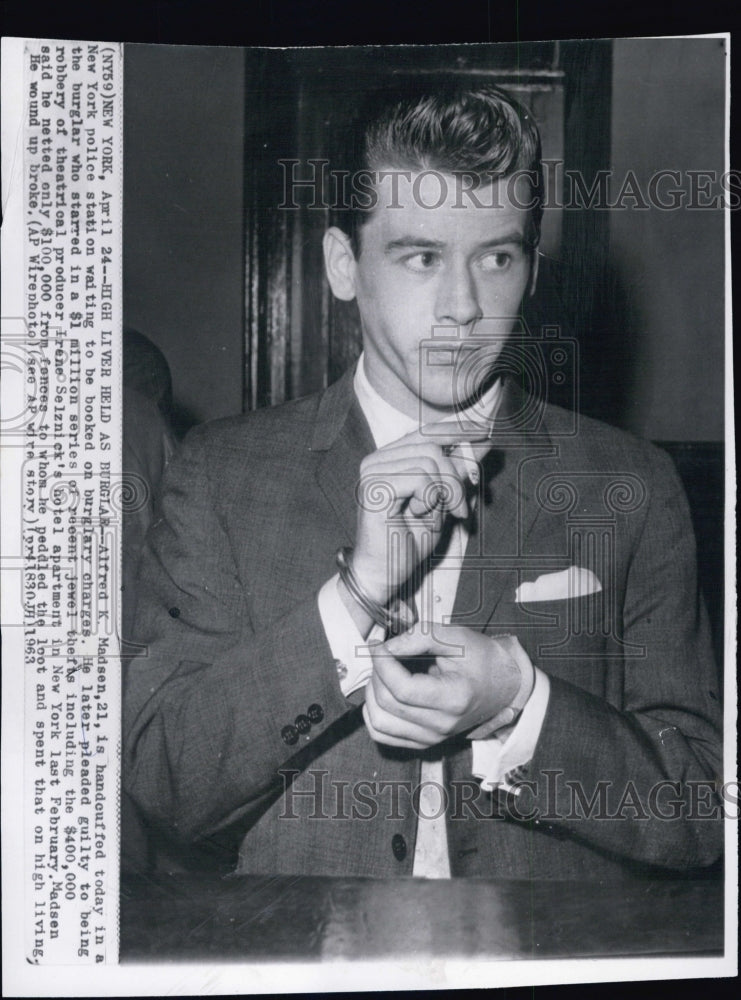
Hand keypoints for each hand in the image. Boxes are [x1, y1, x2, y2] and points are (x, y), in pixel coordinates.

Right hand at [351, 424, 488, 606]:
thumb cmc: (408, 542)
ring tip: (442, 516)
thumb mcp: (442, 503)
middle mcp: (376, 461)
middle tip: (461, 508)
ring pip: (429, 461)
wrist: (384, 575)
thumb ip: (456, 473)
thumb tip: (480, 444)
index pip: (425, 432)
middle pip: (432, 446)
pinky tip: (419, 515)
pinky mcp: (375, 487)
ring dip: (446, 492)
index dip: (457, 431)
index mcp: (388, 460)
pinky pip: (421, 478)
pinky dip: (430, 499)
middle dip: (456, 477)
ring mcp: (373, 472)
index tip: (484, 433)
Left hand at [362, 627, 524, 748]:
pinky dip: (374, 713)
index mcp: (453, 699)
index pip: (402, 689)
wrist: (504, 684)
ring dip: (372, 693)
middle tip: (382, 654)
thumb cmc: (483, 659)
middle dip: (376, 673)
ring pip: (380, 723)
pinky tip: (381, 693)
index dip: (382, 663)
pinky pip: (383, 735)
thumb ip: (419, 636)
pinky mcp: (424, 741)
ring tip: (382, 673)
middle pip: (387, 704)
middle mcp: (442, 725)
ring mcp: (432, 737)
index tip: (378, 645)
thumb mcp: (456, 637)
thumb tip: (385, 647)